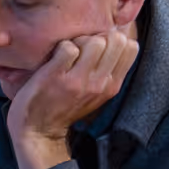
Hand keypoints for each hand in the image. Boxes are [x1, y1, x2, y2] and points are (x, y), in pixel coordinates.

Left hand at [7, 27, 138, 168]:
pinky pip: (68, 47)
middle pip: (114, 39)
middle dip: (97, 37)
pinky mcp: (56, 76)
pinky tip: (54, 59)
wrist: (38, 132)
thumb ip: (107, 71)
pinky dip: (60, 47)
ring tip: (67, 54)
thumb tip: (117, 37)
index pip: (131, 46)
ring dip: (78, 41)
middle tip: (81, 49)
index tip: (97, 48)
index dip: (113, 39)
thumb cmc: (65, 107)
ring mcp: (78, 80)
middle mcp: (99, 83)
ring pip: (94, 41)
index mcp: (112, 85)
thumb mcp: (96, 93)